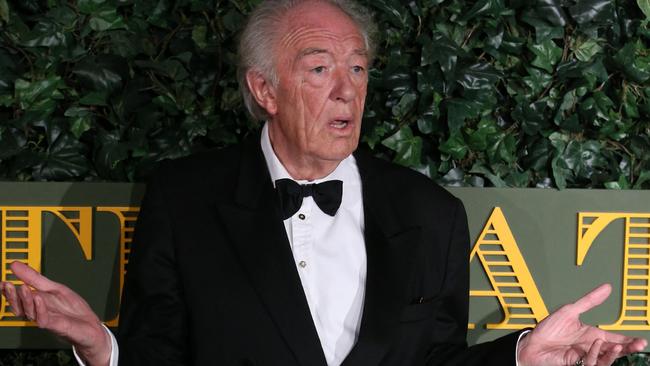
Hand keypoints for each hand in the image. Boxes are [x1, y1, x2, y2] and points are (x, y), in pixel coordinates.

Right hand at [1, 262, 110, 365]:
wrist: (91, 326)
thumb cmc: (72, 310)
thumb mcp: (54, 288)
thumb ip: (35, 279)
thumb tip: (15, 265)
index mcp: (37, 304)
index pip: (18, 299)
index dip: (9, 292)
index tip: (2, 282)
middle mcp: (39, 312)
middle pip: (20, 307)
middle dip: (12, 297)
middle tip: (8, 285)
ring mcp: (48, 320)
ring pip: (30, 313)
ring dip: (26, 300)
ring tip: (23, 288)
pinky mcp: (57, 326)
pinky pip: (44, 320)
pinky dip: (40, 309)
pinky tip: (39, 299)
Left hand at [517, 283, 646, 365]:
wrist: (532, 343)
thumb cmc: (548, 329)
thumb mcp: (570, 311)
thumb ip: (589, 301)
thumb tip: (607, 287)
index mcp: (592, 334)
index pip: (615, 338)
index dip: (629, 340)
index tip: (641, 341)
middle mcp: (590, 346)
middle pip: (614, 349)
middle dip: (628, 348)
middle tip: (639, 345)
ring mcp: (584, 356)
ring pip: (606, 358)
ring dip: (614, 353)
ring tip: (620, 346)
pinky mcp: (576, 363)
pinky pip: (591, 363)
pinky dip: (595, 355)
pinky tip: (596, 346)